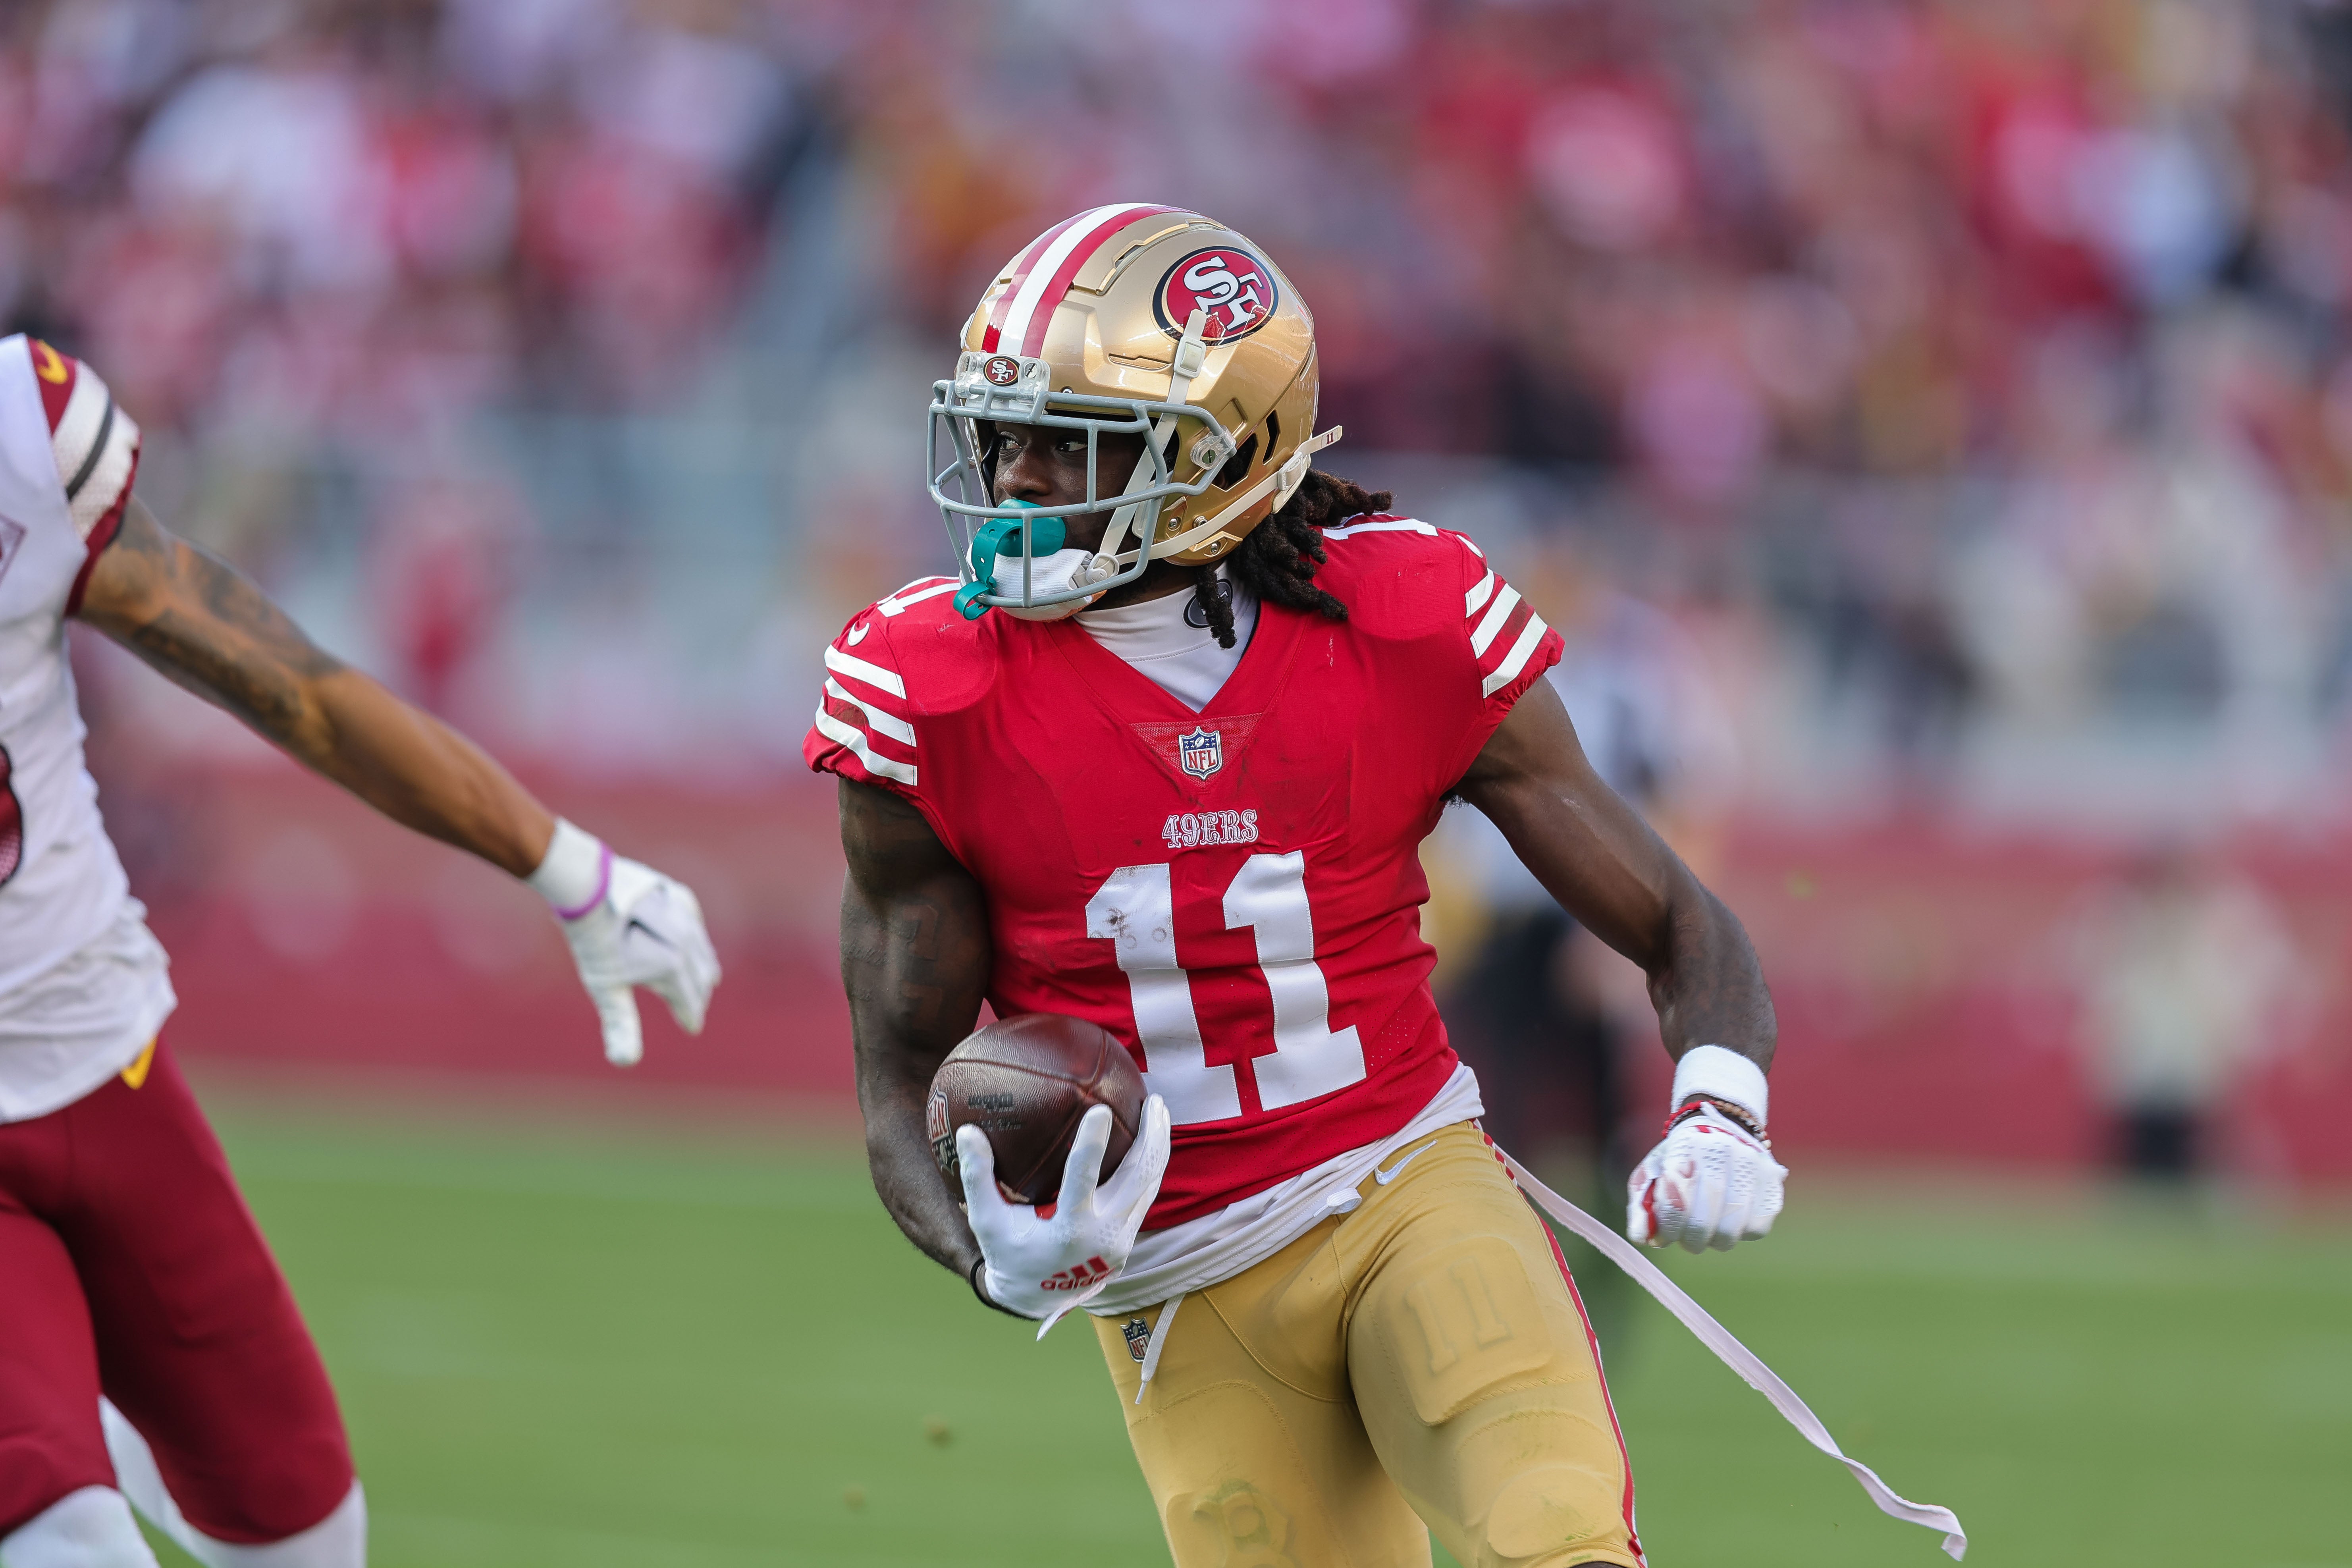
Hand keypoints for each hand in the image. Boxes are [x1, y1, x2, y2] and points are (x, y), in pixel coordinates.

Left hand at [548, 844, 720, 1065]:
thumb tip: (625, 1062)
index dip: (689, 1017)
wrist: (588, 885)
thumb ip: (620, 1024)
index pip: (689, 1001)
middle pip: (701, 977)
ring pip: (703, 951)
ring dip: (702, 969)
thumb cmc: (595, 940)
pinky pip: (697, 927)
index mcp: (673, 968)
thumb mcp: (604, 987)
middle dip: (697, 996)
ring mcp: (687, 917)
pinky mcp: (680, 897)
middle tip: (693, 1009)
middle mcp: (688, 943)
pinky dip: (697, 942)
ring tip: (702, 980)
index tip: (691, 1027)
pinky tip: (692, 943)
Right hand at [958, 1096, 1170, 1325]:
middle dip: (1151, 1138)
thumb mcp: (987, 1221)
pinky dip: (1150, 1166)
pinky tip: (1150, 1141)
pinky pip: (1145, 1196)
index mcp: (1068, 1232)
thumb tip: (967, 1131)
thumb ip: (978, 1177)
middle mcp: (1103, 1237)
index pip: (1083, 1181)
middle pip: (1137, 1180)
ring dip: (1157, 1147)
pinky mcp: (1127, 1241)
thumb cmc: (1008, 1255)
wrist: (1036, 1300)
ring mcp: (1121, 1241)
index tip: (1100, 1109)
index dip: (1092, 1145)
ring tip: (1160, 1110)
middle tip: (1153, 1099)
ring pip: (1149, 1186)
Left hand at [1627, 1102, 1786, 1252]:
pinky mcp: (1773, 1182)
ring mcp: (1753, 1164)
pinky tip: (1729, 1220)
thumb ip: (1642, 1205)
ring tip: (1706, 1231)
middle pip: (1703, 1219)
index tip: (1664, 1235)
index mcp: (1688, 1143)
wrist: (1718, 1131)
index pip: (1676, 1197)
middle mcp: (1725, 1149)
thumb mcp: (1652, 1174)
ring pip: (1731, 1228)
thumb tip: (1641, 1237)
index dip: (1669, 1225)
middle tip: (1685, 1239)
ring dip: (1714, 1240)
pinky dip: (1739, 1233)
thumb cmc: (1678, 1159)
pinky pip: (1756, 1228)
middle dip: (1690, 1239)